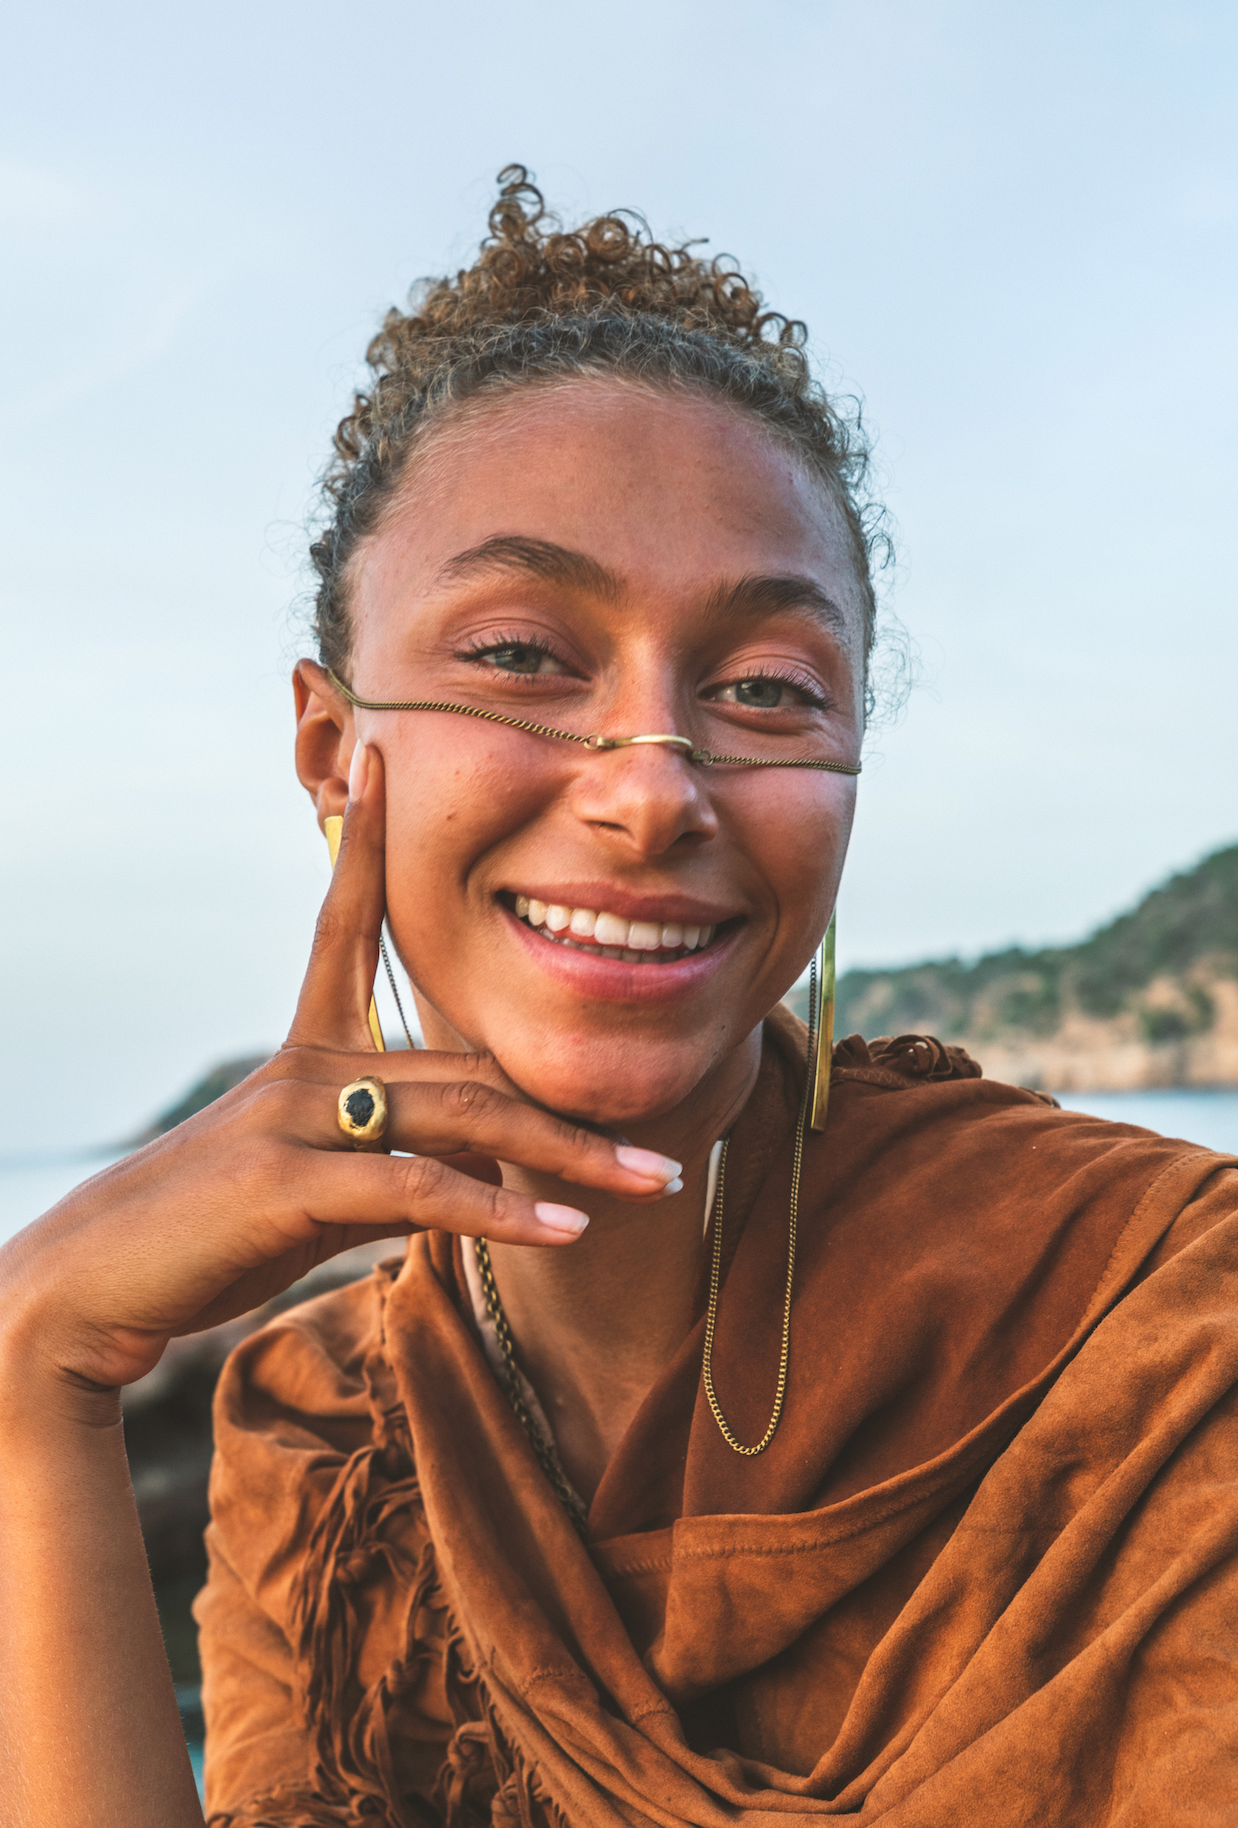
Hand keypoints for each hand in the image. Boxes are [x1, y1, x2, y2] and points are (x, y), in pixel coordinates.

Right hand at [0, 742, 680, 1396]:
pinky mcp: (292, 1185)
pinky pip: (420, 1189)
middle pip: (469, 1066)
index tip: (382, 761)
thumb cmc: (211, 1227)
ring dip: (566, 1160)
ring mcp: (297, 1117)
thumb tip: (485, 1162)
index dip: (366, 842)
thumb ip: (394, 1156)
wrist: (99, 1285)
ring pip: (462, 1119)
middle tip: (660, 1149)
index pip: (344, 924)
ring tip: (651, 1187)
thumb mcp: (311, 1178)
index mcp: (306, 1047)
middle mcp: (306, 1064)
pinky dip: (499, 1214)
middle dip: (567, 1110)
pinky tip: (566, 1233)